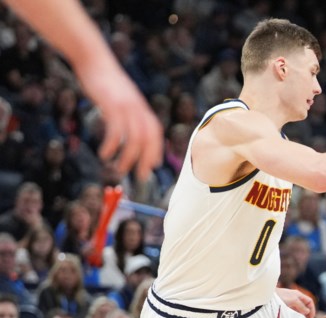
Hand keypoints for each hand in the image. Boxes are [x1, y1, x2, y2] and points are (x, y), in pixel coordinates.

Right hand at [76, 56, 162, 181]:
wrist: (93, 58)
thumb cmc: (106, 80)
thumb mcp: (122, 96)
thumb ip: (129, 111)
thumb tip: (130, 127)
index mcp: (141, 107)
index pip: (155, 132)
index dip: (156, 150)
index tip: (153, 165)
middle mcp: (138, 108)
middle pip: (149, 139)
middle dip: (146, 160)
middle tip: (140, 176)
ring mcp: (126, 106)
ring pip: (134, 138)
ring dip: (128, 157)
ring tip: (118, 169)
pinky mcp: (111, 105)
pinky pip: (115, 130)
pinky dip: (112, 145)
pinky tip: (105, 154)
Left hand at [277, 287, 315, 317]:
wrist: (266, 297)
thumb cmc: (280, 297)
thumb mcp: (293, 300)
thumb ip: (301, 306)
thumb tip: (307, 312)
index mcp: (298, 295)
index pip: (309, 302)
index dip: (312, 309)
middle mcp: (294, 298)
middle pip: (304, 307)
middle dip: (307, 314)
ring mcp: (289, 303)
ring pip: (298, 310)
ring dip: (301, 316)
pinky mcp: (284, 307)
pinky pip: (292, 312)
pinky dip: (295, 317)